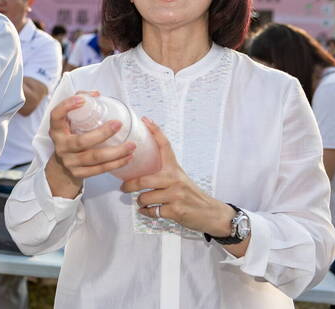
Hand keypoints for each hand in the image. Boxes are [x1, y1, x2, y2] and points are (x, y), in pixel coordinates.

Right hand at [45, 92, 135, 197]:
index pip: (56, 116)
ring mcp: (69, 161)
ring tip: (131, 145)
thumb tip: (96, 94)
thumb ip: (82, 104)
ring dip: (115, 152)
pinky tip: (127, 158)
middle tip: (118, 124)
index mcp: (57, 129)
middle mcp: (61, 146)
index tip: (82, 101)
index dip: (66, 107)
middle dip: (102, 133)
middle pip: (82, 141)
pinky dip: (115, 164)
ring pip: (94, 158)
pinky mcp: (78, 173)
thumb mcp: (70, 120)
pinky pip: (99, 170)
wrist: (63, 165)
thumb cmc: (71, 136)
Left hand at [120, 118, 232, 235]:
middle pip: (143, 179)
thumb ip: (164, 172)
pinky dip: (147, 211)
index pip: (165, 146)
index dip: (155, 131)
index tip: (145, 120)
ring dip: (140, 201)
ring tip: (142, 201)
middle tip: (123, 187)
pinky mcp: (175, 210)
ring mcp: (175, 195)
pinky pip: (152, 210)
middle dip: (129, 185)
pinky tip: (148, 210)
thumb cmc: (191, 195)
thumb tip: (141, 169)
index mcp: (175, 169)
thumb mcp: (180, 178)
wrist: (211, 213)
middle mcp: (175, 179)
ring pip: (145, 197)